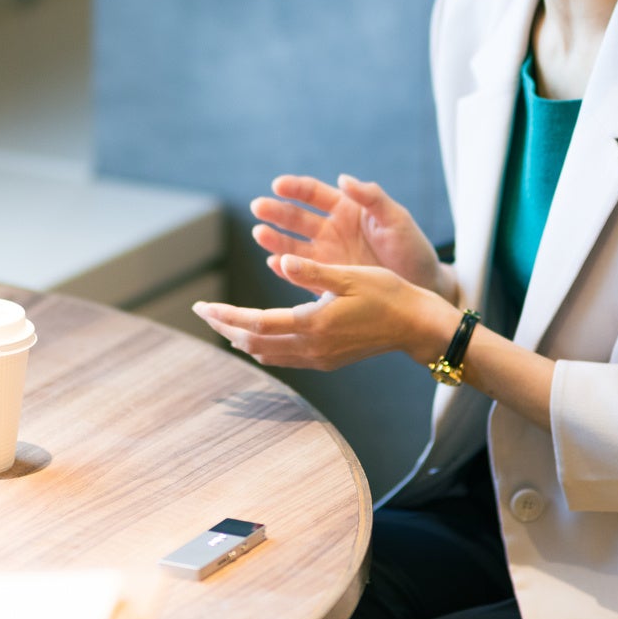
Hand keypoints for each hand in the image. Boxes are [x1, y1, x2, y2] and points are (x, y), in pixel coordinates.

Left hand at [193, 254, 459, 370]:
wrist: (416, 326)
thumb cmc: (388, 294)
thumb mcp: (350, 276)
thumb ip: (312, 271)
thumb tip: (280, 259)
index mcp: (313, 323)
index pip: (256, 322)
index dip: (225, 315)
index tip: (201, 306)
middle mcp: (312, 346)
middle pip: (254, 342)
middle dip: (225, 328)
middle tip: (203, 312)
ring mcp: (319, 357)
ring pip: (267, 354)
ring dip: (241, 339)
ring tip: (223, 322)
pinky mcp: (327, 359)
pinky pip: (283, 358)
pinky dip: (262, 346)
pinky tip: (257, 336)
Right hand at [250, 174, 446, 293]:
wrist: (422, 286)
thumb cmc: (412, 249)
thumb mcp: (397, 220)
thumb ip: (372, 198)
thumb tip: (343, 178)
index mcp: (346, 210)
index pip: (314, 194)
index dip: (296, 189)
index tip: (278, 184)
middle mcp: (331, 230)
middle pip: (297, 218)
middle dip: (277, 212)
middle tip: (259, 207)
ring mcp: (326, 256)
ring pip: (293, 245)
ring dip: (275, 239)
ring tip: (260, 234)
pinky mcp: (325, 280)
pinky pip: (300, 273)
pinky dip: (286, 269)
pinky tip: (274, 264)